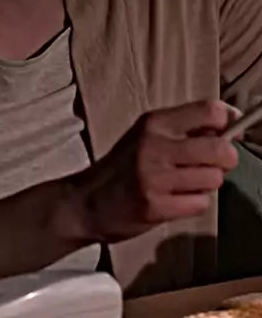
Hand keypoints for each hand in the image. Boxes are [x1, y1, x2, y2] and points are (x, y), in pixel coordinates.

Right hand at [69, 100, 238, 243]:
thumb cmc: (123, 167)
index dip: (228, 121)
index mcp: (154, 123)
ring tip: (185, 184)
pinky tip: (175, 200)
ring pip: (214, 179)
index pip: (209, 111)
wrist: (87, 201)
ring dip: (207, 184)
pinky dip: (194, 203)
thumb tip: (230, 122)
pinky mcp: (156, 206)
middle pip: (220, 148)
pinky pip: (200, 204)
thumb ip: (184, 128)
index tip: (229, 130)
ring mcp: (155, 177)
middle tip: (214, 163)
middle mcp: (155, 146)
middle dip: (226, 159)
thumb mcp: (147, 136)